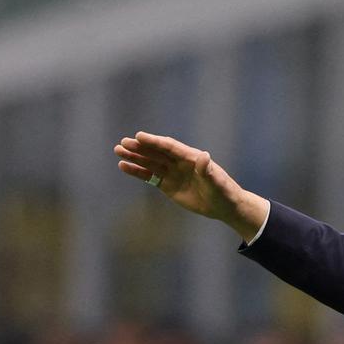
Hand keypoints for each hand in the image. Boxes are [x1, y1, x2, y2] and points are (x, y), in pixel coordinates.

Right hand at [114, 132, 268, 241]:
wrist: (225, 206)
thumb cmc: (224, 192)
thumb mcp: (217, 182)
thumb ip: (208, 171)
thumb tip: (204, 156)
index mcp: (191, 158)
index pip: (170, 147)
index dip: (155, 142)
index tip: (139, 136)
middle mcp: (180, 163)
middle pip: (157, 152)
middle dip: (140, 148)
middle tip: (123, 143)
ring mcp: (173, 173)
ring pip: (150, 163)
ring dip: (135, 157)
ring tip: (118, 151)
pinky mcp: (168, 185)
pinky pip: (150, 176)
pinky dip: (137, 172)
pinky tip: (123, 166)